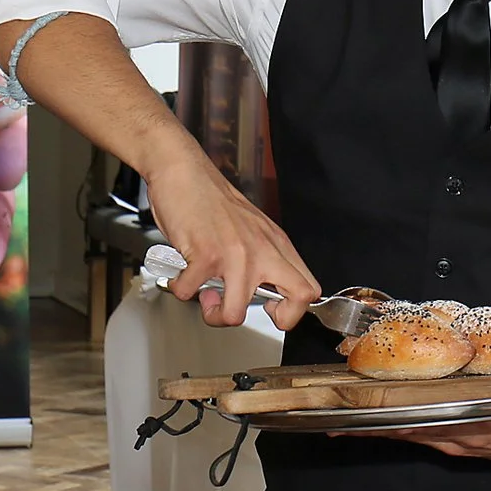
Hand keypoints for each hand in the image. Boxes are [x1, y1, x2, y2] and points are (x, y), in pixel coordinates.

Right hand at [143, 148, 319, 327]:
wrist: (183, 171)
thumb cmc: (210, 200)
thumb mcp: (250, 228)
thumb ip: (260, 256)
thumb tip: (259, 292)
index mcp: (276, 245)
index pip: (309, 288)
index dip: (293, 309)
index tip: (272, 309)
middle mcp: (262, 250)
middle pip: (298, 299)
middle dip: (278, 320)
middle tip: (253, 310)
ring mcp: (236, 254)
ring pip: (235, 313)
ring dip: (214, 314)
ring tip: (206, 298)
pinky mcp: (206, 254)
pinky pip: (191, 293)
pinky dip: (181, 289)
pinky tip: (182, 276)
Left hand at [345, 413, 490, 463]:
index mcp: (471, 432)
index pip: (422, 425)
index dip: (390, 422)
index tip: (362, 416)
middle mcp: (455, 440)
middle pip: (404, 432)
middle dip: (368, 428)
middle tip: (333, 419)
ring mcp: (451, 442)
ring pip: (406, 435)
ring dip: (374, 430)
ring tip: (341, 422)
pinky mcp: (452, 442)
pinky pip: (416, 436)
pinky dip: (391, 430)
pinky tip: (374, 424)